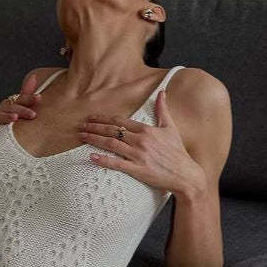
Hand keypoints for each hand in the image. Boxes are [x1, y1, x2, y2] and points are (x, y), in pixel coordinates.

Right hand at [0, 71, 41, 145]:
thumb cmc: (2, 126)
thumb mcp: (14, 111)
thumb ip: (24, 96)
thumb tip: (34, 76)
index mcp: (7, 107)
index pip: (19, 101)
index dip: (28, 98)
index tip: (39, 97)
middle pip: (9, 108)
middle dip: (21, 110)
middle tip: (33, 114)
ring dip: (5, 117)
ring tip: (14, 118)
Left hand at [78, 89, 204, 195]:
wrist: (185, 174)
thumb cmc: (177, 152)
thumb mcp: (171, 128)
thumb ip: (163, 110)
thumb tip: (162, 92)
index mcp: (147, 130)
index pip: (121, 121)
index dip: (104, 119)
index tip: (92, 117)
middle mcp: (141, 141)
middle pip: (112, 131)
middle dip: (95, 127)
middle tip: (81, 126)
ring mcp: (139, 155)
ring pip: (112, 144)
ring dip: (95, 139)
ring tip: (82, 137)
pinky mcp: (138, 170)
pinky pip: (117, 164)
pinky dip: (104, 160)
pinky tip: (92, 157)